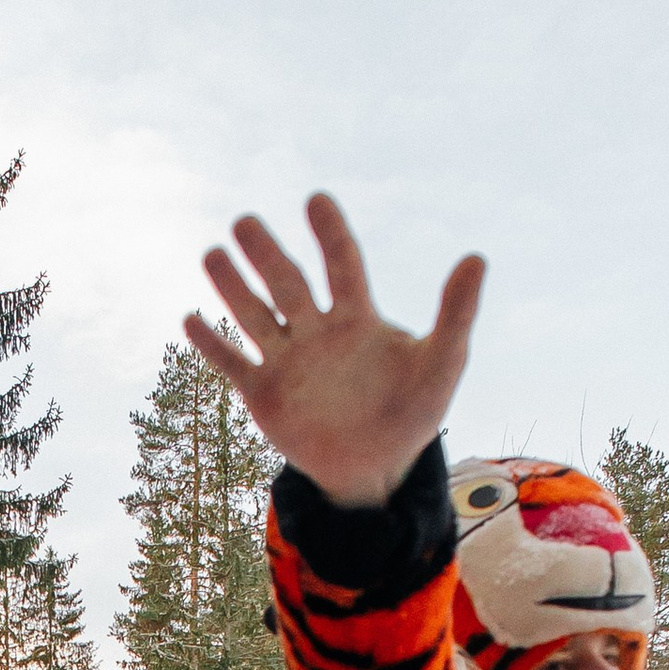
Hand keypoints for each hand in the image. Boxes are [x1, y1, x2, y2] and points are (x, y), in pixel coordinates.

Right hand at [185, 195, 485, 506]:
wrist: (376, 469)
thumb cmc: (413, 414)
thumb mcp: (442, 363)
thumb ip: (456, 312)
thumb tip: (477, 257)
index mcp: (356, 318)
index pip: (341, 265)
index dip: (330, 234)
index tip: (316, 200)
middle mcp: (316, 331)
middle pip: (286, 283)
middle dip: (265, 253)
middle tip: (245, 222)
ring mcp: (287, 361)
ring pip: (253, 315)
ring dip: (232, 286)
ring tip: (213, 253)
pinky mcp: (264, 393)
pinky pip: (232, 363)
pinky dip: (211, 344)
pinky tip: (190, 318)